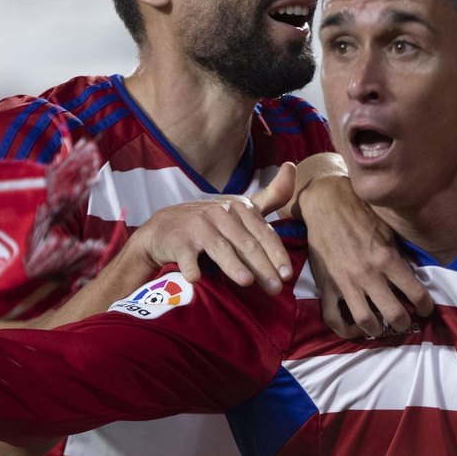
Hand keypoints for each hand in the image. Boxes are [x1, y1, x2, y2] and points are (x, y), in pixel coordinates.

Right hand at [129, 162, 296, 292]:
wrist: (164, 227)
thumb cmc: (210, 221)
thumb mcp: (241, 208)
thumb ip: (270, 195)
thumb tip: (292, 167)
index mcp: (239, 208)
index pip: (263, 233)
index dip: (277, 253)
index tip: (287, 274)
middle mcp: (220, 214)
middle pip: (246, 243)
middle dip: (262, 267)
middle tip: (275, 289)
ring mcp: (198, 226)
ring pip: (220, 247)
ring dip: (233, 265)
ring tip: (246, 281)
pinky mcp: (178, 240)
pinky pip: (186, 255)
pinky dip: (190, 266)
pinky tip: (196, 278)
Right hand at [300, 174, 433, 337]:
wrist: (327, 204)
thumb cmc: (361, 213)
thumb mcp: (388, 231)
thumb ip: (399, 255)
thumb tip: (413, 275)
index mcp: (386, 258)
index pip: (415, 292)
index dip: (426, 306)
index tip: (426, 309)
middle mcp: (368, 274)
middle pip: (394, 314)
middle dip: (404, 323)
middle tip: (405, 323)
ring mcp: (345, 282)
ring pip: (366, 322)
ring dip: (378, 329)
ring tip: (381, 326)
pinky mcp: (326, 286)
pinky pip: (334, 318)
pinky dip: (346, 329)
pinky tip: (355, 327)